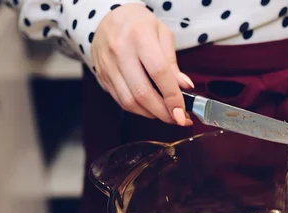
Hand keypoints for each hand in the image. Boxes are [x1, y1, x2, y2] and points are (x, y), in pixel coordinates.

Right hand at [92, 4, 193, 124]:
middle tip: (178, 118)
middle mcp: (120, 51)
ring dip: (151, 114)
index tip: (183, 112)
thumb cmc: (139, 25)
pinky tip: (150, 108)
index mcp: (139, 36)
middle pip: (142, 92)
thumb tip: (185, 86)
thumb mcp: (162, 34)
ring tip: (166, 115)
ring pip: (130, 101)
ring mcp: (108, 65)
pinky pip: (120, 100)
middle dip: (163, 112)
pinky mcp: (102, 76)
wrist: (107, 18)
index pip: (159, 72)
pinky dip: (138, 110)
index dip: (172, 97)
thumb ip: (172, 62)